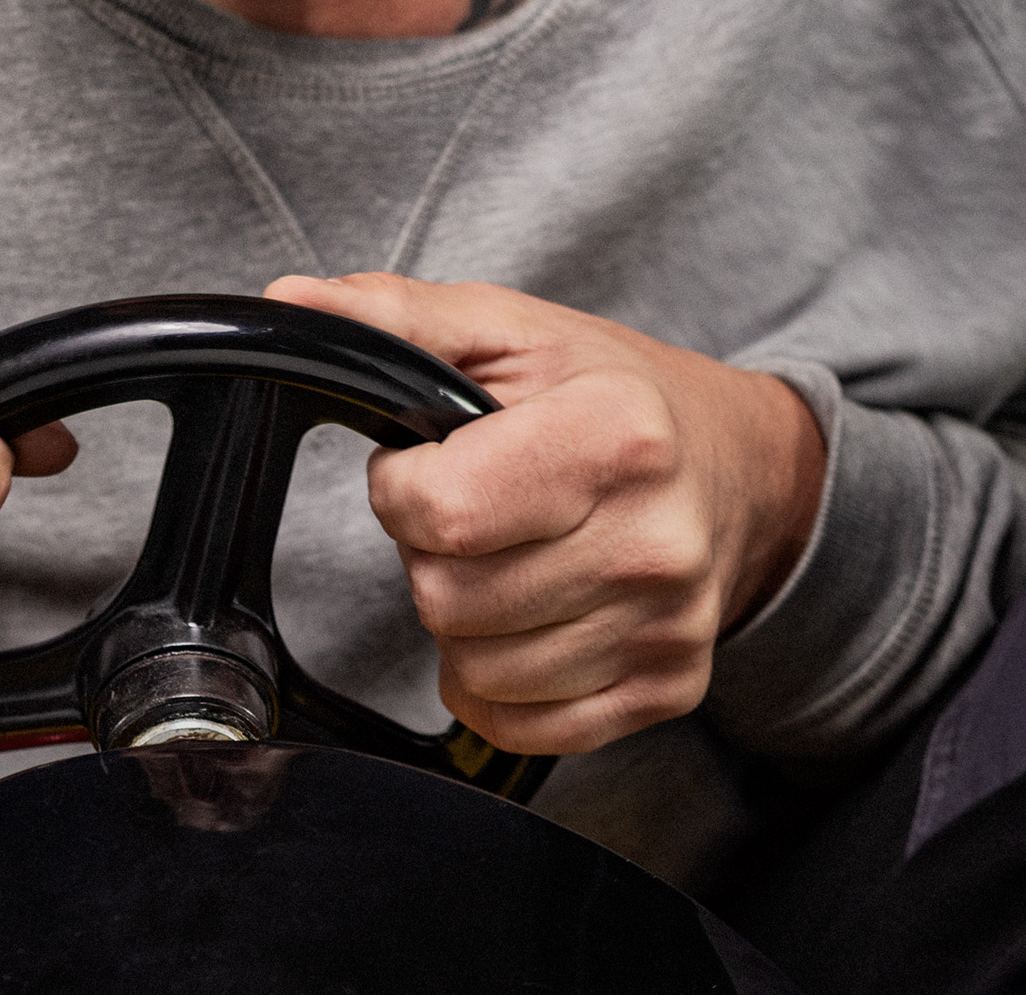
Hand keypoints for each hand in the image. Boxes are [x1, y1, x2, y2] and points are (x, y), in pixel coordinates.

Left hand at [265, 273, 824, 754]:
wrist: (734, 462)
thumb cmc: (608, 390)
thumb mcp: (506, 327)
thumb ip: (395, 315)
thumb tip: (291, 299)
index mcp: (617, 434)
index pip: (444, 513)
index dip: (402, 487)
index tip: (430, 459)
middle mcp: (655, 540)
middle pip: (450, 600)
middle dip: (431, 553)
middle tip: (476, 507)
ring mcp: (668, 626)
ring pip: (477, 671)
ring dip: (462, 619)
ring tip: (509, 554)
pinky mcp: (670, 688)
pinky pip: (523, 726)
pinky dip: (498, 681)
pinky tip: (527, 614)